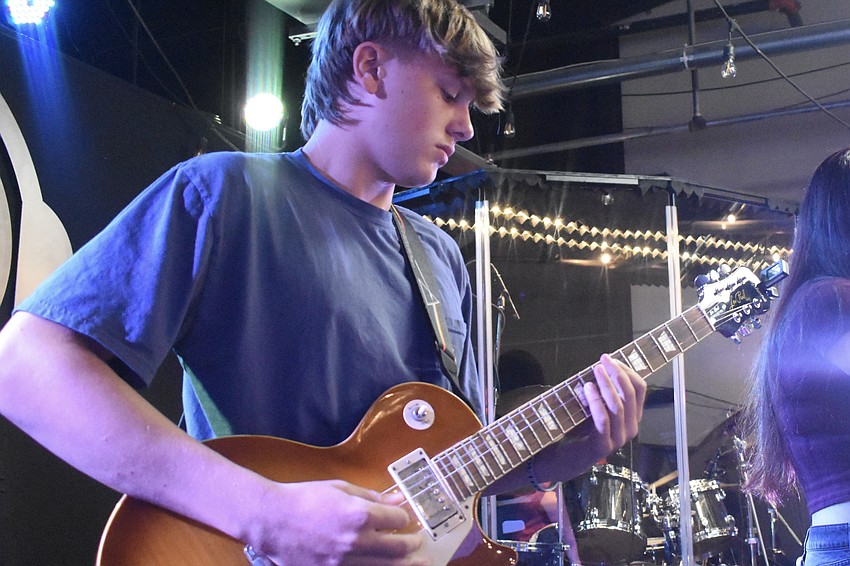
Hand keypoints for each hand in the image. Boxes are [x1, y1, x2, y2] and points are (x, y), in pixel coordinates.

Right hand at [246, 479, 430, 565]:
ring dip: (404, 564)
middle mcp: (357, 540)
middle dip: (412, 544)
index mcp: (360, 514)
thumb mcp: (340, 488)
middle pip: (397, 548)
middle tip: (418, 542)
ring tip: (417, 563)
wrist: (272, 520)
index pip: (397, 519)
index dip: (404, 517)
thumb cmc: (304, 498)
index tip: (404, 517)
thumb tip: (396, 497)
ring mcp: (345, 561)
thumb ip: (371, 495)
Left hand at [533, 353, 645, 482]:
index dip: (626, 370)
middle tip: (603, 359)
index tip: (610, 358)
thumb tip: (601, 366)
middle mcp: (630, 428)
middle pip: (630, 395)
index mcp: (632, 416)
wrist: (565, 457)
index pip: (639, 389)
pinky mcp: (602, 446)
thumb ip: (601, 390)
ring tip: (595, 370)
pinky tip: (587, 388)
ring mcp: (618, 439)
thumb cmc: (580, 429)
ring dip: (607, 385)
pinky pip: (603, 420)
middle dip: (617, 373)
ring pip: (618, 406)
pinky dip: (596, 401)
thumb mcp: (594, 405)